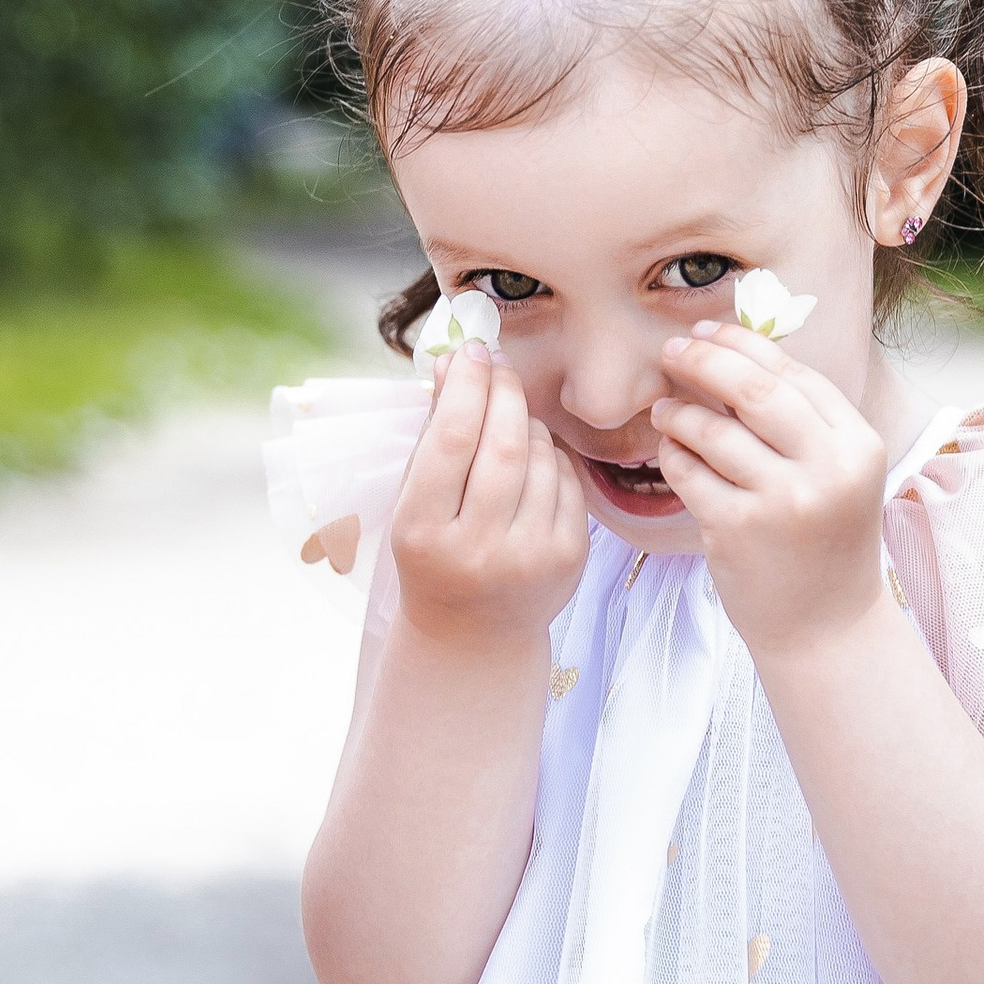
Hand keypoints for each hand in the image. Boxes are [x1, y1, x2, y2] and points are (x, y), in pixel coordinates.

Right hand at [390, 345, 587, 653]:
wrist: (472, 632)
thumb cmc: (435, 552)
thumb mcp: (415, 501)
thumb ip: (433, 433)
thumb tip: (452, 360)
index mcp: (424, 533)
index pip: (451, 440)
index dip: (465, 385)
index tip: (470, 351)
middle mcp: (479, 549)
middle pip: (503, 443)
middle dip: (503, 390)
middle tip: (496, 365)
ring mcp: (530, 556)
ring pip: (539, 455)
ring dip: (524, 421)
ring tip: (507, 420)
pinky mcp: (569, 556)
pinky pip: (565, 478)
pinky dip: (548, 455)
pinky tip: (530, 459)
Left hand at [650, 325, 890, 664]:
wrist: (825, 627)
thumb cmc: (824, 541)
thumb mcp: (838, 475)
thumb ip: (802, 421)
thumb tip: (733, 351)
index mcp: (858, 446)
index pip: (793, 373)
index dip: (742, 344)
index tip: (706, 331)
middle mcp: (826, 469)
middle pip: (751, 388)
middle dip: (702, 360)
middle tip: (671, 351)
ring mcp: (780, 501)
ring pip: (711, 429)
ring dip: (678, 412)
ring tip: (665, 410)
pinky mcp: (736, 530)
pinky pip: (687, 472)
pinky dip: (672, 455)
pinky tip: (672, 453)